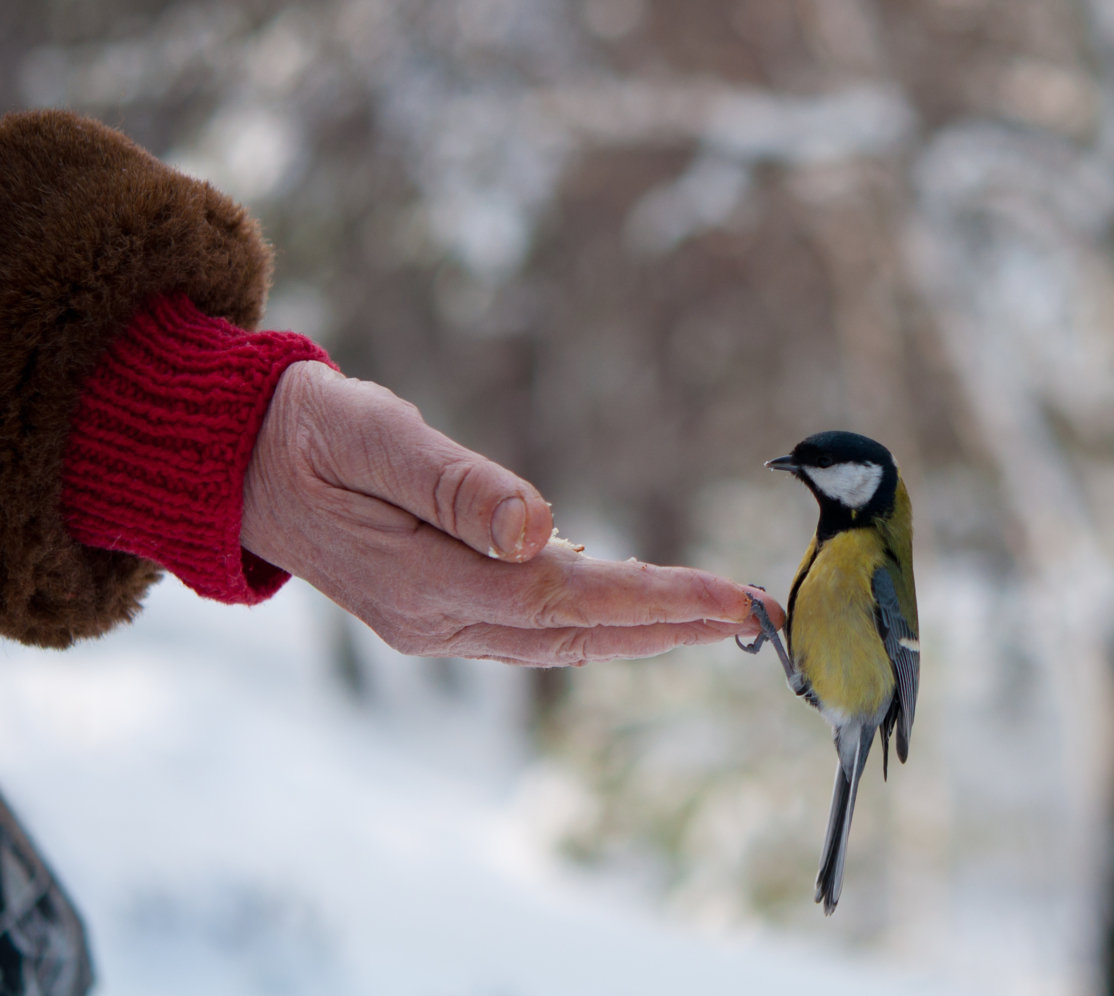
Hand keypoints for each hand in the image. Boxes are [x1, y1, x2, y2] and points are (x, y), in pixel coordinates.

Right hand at [240, 361, 783, 664]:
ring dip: (642, 630)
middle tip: (759, 616)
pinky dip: (593, 621)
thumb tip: (541, 531)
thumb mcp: (372, 435)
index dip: (655, 602)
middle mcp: (435, 622)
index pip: (567, 603)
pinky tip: (631, 604)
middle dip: (672, 626)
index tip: (732, 599)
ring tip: (718, 616)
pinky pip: (532, 628)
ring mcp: (433, 625)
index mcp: (425, 583)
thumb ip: (455, 484)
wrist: (233, 464)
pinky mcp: (435, 611)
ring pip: (560, 641)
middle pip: (577, 636)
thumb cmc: (303, 431)